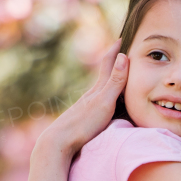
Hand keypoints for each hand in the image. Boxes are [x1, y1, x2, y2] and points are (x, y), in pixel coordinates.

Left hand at [35, 40, 128, 158]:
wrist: (58, 142)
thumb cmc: (83, 124)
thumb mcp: (104, 102)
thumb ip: (115, 82)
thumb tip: (123, 56)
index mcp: (98, 90)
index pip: (108, 65)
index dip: (115, 52)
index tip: (121, 38)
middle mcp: (91, 95)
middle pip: (104, 74)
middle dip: (113, 62)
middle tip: (120, 51)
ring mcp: (85, 106)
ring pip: (100, 88)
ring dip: (108, 79)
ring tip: (115, 75)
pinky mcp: (82, 117)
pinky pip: (97, 101)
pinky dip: (103, 95)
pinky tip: (101, 101)